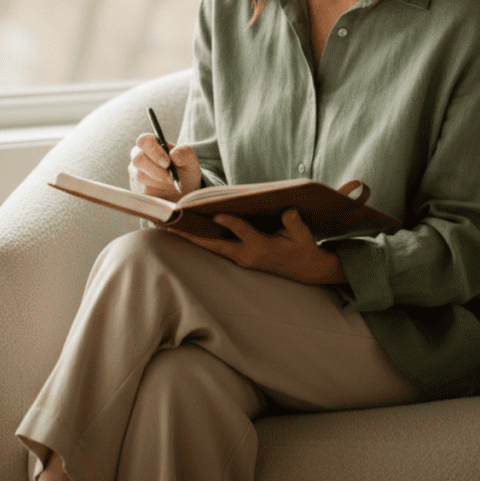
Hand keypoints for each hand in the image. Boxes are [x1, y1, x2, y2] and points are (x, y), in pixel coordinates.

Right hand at [128, 134, 201, 198]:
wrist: (184, 188)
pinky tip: (166, 190)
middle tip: (171, 178)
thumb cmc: (184, 169)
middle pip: (138, 160)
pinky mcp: (137, 188)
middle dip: (156, 170)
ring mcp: (137, 172)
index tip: (167, 163)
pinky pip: (142, 189)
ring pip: (140, 176)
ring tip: (172, 183)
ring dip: (159, 181)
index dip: (154, 151)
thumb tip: (174, 155)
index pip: (144, 141)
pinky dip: (157, 191)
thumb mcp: (190, 159)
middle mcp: (140, 156)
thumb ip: (184, 153)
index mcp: (151, 144)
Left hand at [176, 208, 347, 285]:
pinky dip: (203, 240)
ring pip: (213, 247)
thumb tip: (289, 210)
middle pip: (215, 245)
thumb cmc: (303, 248)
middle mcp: (247, 255)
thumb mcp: (303, 235)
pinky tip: (190, 232)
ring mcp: (242, 258)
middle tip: (173, 226)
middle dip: (194, 236)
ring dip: (193, 238)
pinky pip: (218, 248)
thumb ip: (295, 223)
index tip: (215, 214)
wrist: (307, 270)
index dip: (230, 223)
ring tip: (173, 227)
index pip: (242, 232)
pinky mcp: (241, 258)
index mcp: (262, 248)